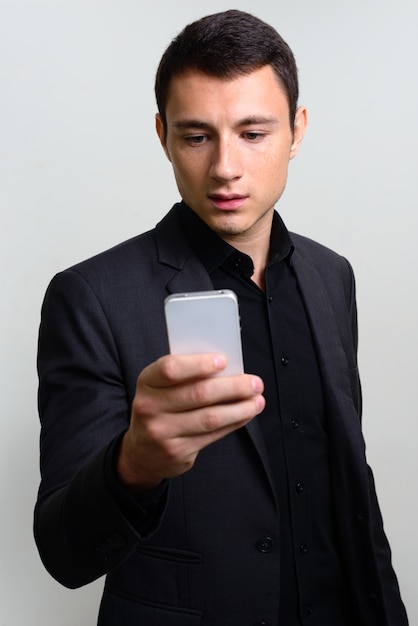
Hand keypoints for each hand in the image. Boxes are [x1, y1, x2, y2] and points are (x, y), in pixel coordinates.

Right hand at [117, 353, 264, 492]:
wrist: (142, 452)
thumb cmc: (160, 408)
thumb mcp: (161, 388)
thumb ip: (186, 376)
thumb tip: (229, 368)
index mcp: (147, 382)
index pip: (171, 368)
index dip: (199, 364)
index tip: (223, 361)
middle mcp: (150, 407)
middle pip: (198, 393)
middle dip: (233, 387)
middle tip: (255, 382)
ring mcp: (162, 432)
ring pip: (210, 417)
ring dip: (240, 408)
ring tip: (257, 400)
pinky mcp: (177, 451)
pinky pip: (212, 434)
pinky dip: (234, 423)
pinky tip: (246, 414)